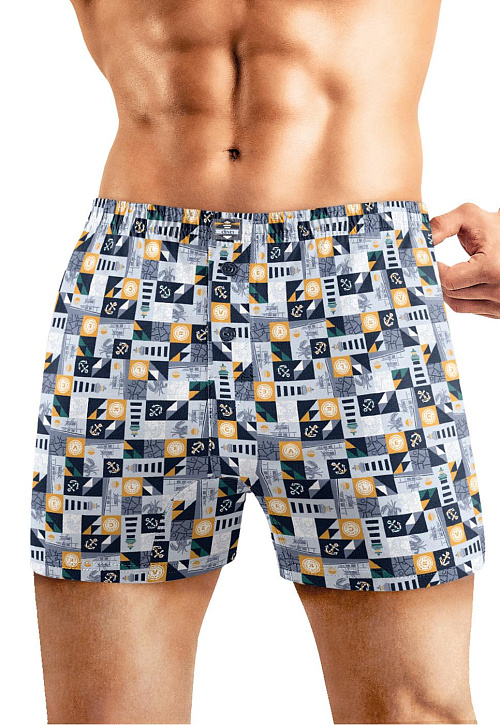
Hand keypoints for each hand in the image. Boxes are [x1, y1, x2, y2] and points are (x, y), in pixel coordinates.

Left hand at [429, 202, 499, 317]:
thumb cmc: (493, 226)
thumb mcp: (468, 216)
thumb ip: (441, 225)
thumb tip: (419, 241)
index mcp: (493, 268)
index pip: (448, 280)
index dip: (434, 270)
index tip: (429, 261)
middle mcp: (499, 289)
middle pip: (451, 292)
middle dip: (439, 278)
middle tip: (433, 266)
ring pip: (457, 304)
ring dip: (446, 290)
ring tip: (446, 273)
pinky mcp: (499, 310)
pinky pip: (469, 309)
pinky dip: (459, 297)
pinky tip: (460, 282)